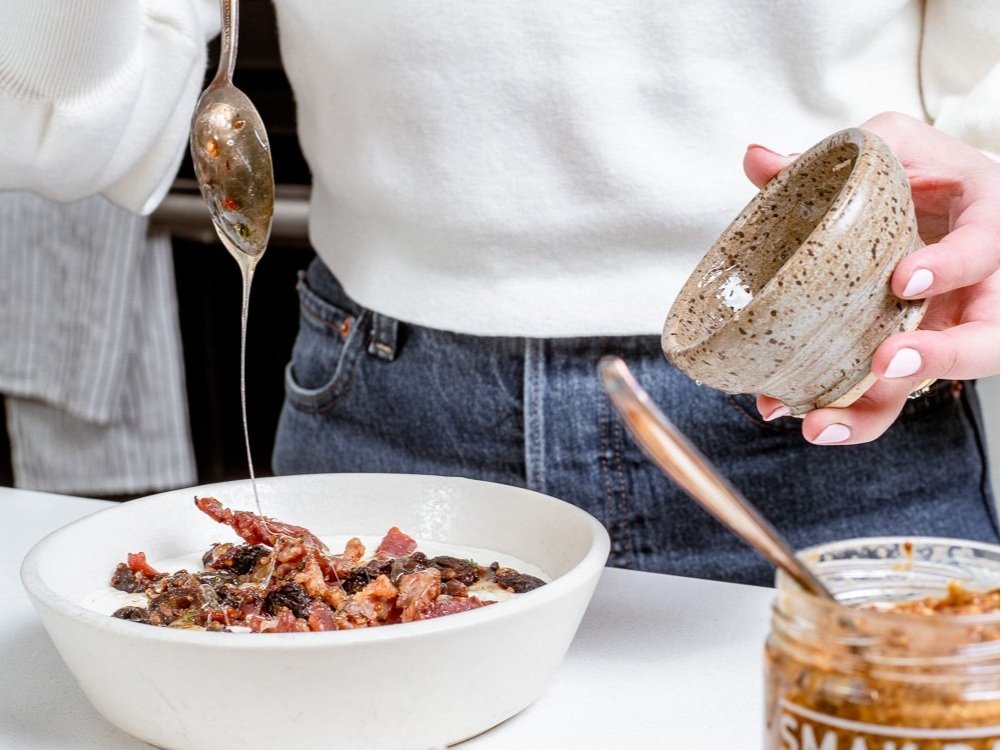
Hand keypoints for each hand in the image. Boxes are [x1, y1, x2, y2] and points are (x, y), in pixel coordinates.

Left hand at [743, 112, 998, 444]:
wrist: (948, 205)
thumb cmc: (929, 175)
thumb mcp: (894, 148)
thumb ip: (834, 156)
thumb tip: (757, 159)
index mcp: (987, 226)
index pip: (985, 250)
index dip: (952, 267)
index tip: (906, 279)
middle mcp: (981, 290)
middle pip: (987, 342)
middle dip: (942, 359)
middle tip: (888, 366)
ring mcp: (946, 330)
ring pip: (929, 385)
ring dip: (874, 411)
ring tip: (818, 422)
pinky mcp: (911, 356)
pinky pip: (883, 392)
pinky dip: (839, 407)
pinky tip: (786, 408)